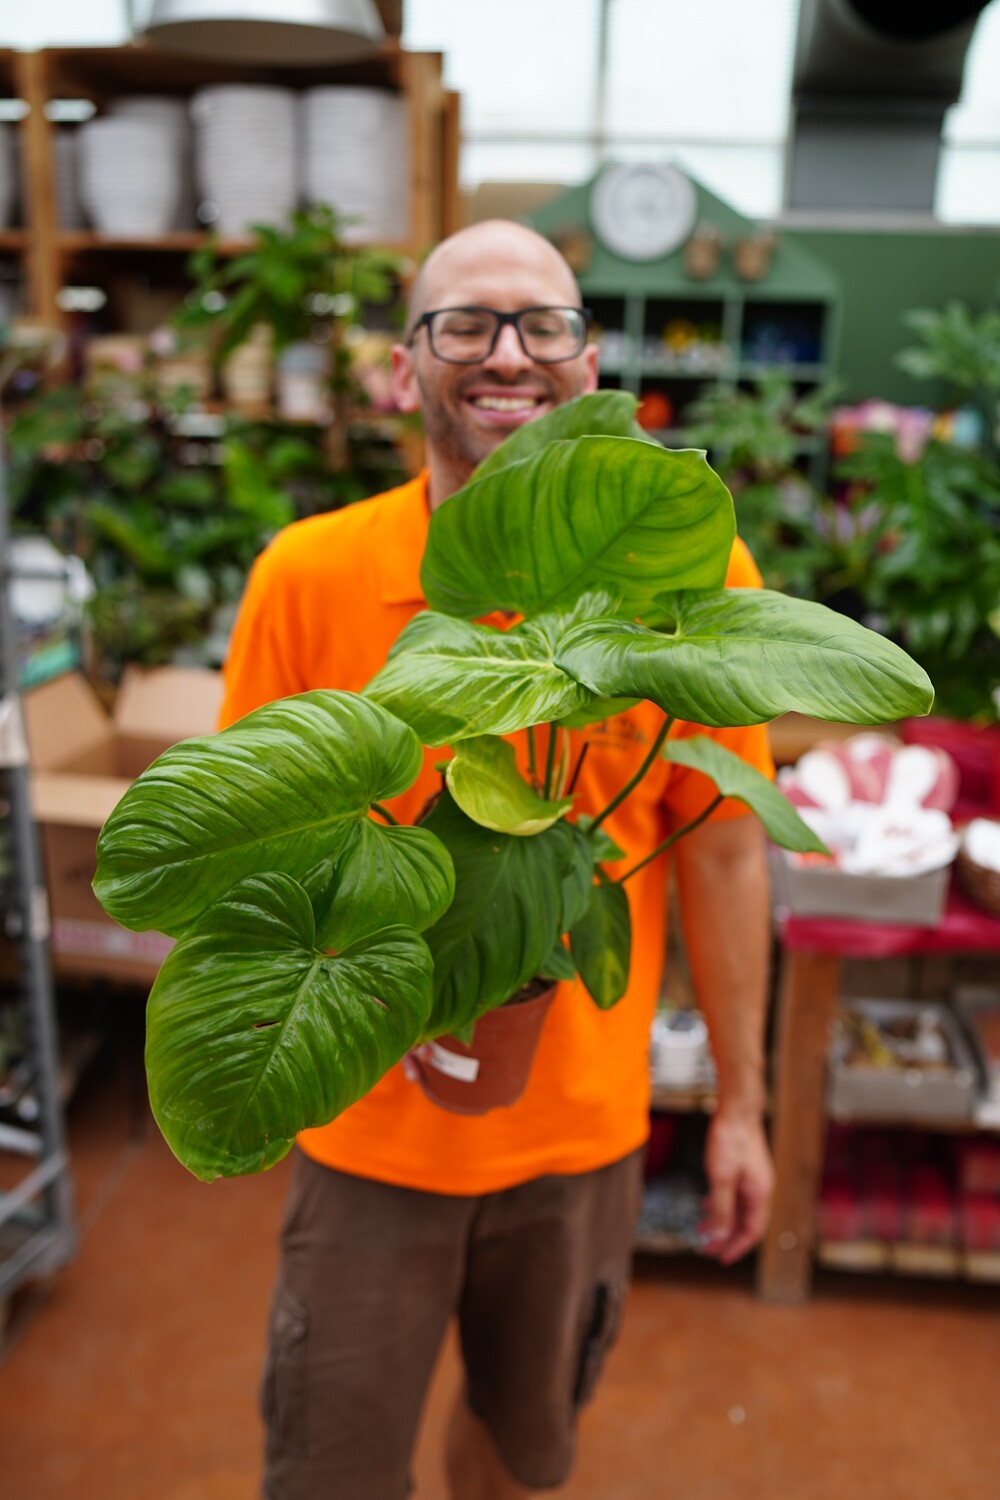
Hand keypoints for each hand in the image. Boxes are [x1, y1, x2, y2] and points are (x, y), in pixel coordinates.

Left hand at [698, 1109, 773, 1264]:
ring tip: (701, 1229)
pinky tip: (706, 1204)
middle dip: (726, 1237)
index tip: (720, 1258)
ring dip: (721, 1220)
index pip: (752, 1232)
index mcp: (760, 1194)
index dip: (736, 1247)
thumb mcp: (720, 1178)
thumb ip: (721, 1209)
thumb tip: (721, 1236)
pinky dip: (722, 1204)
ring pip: (738, 1208)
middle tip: (707, 1249)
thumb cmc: (730, 1139)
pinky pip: (735, 1194)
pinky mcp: (745, 1168)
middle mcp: (761, 1189)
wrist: (737, 1108)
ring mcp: (754, 1178)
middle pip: (745, 1222)